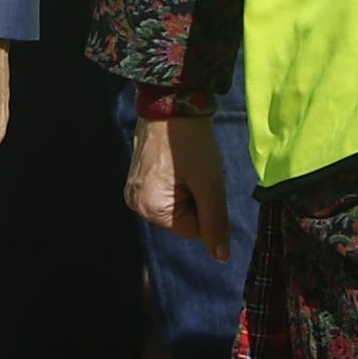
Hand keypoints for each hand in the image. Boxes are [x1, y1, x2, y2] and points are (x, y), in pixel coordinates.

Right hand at [126, 101, 227, 249]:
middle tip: (197, 168)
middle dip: (198, 197)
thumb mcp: (210, 184)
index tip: (204, 178)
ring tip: (188, 161)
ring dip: (191, 187)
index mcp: (148, 208)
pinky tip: (180, 158)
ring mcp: (135, 188)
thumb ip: (216, 223)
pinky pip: (170, 189)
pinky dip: (182, 178)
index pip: (193, 230)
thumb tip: (221, 258)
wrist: (172, 100)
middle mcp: (136, 203)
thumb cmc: (191, 142)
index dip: (209, 207)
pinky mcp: (140, 175)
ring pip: (179, 203)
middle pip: (184, 218)